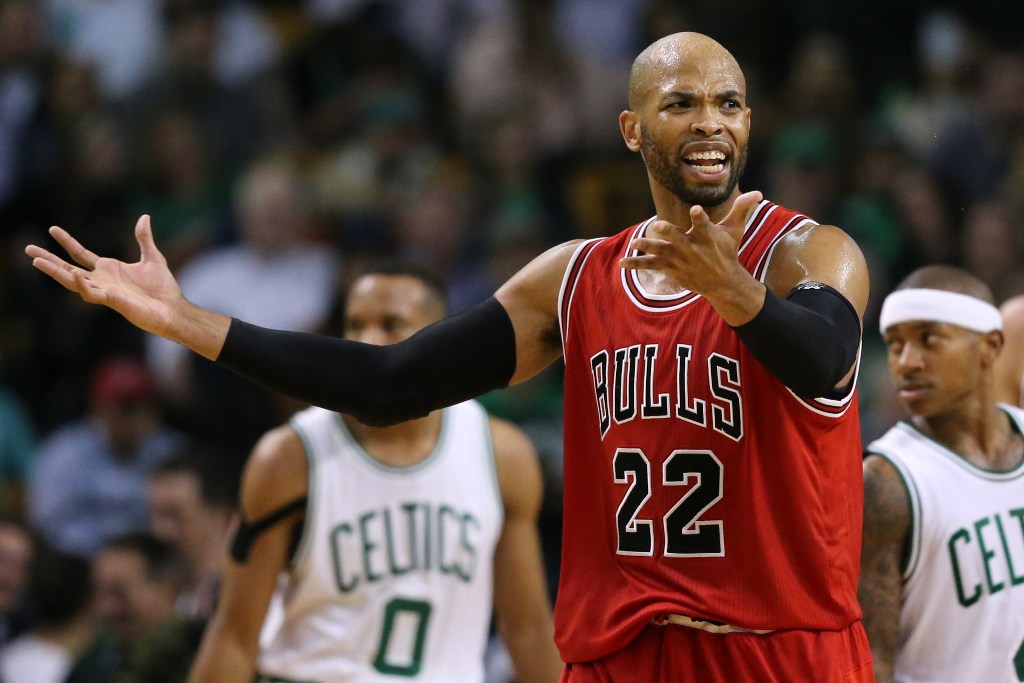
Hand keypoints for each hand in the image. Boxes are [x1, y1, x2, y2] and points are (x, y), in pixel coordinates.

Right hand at [26, 215, 184, 338]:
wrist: (173, 308)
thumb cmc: (162, 287)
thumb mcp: (153, 257)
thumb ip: (144, 238)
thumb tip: (144, 217)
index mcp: (108, 269)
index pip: (81, 254)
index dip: (67, 242)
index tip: (52, 229)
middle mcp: (102, 281)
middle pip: (68, 269)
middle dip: (49, 260)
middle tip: (28, 250)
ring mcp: (105, 291)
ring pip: (73, 282)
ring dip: (56, 273)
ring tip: (38, 262)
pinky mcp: (113, 301)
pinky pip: (92, 293)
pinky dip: (82, 285)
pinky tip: (76, 274)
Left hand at [619, 190, 761, 294]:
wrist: (722, 282)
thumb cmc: (727, 251)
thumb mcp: (735, 230)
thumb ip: (742, 209)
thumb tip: (759, 192)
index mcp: (707, 237)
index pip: (704, 224)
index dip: (699, 217)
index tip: (696, 209)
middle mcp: (692, 249)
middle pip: (678, 239)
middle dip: (668, 232)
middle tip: (657, 225)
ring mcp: (680, 259)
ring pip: (661, 252)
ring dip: (647, 247)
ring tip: (634, 243)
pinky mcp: (670, 268)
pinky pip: (651, 266)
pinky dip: (637, 264)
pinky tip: (622, 262)